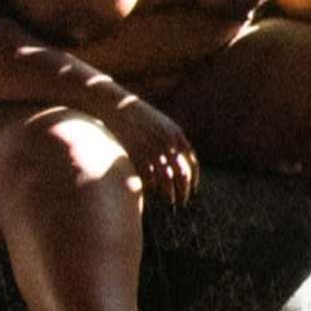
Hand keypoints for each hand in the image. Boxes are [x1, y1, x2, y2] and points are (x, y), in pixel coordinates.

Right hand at [97, 89, 198, 207]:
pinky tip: (153, 194)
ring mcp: (152, 150)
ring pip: (166, 180)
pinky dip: (153, 189)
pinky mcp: (137, 156)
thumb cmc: (139, 117)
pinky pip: (149, 178)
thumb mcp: (162, 124)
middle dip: (184, 191)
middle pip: (181, 174)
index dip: (193, 178)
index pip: (191, 163)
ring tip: (170, 203)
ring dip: (169, 194)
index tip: (193, 189)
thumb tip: (181, 159)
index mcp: (176, 136)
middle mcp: (167, 144)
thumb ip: (173, 140)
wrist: (117, 107)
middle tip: (182, 202)